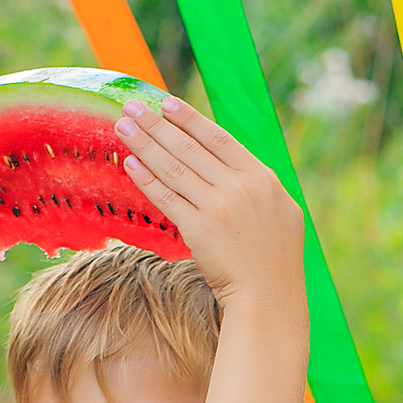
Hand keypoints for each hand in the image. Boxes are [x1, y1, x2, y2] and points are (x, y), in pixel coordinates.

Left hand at [114, 96, 302, 303]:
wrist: (270, 299)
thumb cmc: (275, 262)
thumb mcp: (280, 213)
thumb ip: (255, 187)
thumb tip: (230, 168)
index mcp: (263, 179)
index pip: (219, 139)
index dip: (191, 120)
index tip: (168, 104)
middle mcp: (241, 188)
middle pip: (190, 148)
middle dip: (158, 124)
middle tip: (132, 106)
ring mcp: (220, 208)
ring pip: (174, 168)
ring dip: (145, 144)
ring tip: (123, 126)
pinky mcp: (199, 230)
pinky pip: (166, 198)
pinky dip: (147, 179)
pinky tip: (130, 163)